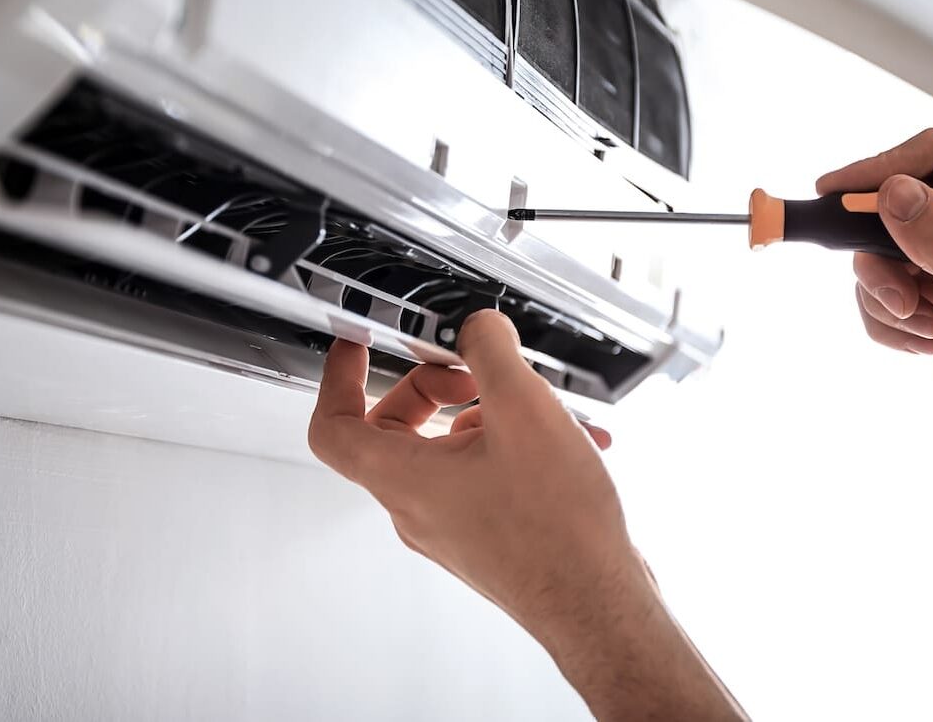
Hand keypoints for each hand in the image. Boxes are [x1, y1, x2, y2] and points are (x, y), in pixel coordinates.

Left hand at [308, 310, 633, 645]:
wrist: (600, 604)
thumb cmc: (558, 531)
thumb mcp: (524, 410)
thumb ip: (490, 351)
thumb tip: (478, 328)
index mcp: (404, 479)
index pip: (332, 427)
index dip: (338, 377)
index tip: (357, 345)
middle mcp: (418, 507)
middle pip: (394, 429)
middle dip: (433, 386)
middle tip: (472, 371)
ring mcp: (451, 525)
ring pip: (446, 449)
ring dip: (485, 414)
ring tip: (536, 408)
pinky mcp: (484, 534)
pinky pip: (479, 474)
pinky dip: (511, 445)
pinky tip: (563, 439)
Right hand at [818, 129, 932, 462]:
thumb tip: (892, 191)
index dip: (880, 169)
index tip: (833, 195)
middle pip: (894, 208)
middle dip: (881, 259)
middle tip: (895, 299)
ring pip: (880, 255)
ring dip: (886, 299)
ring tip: (926, 331)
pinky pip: (880, 292)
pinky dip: (888, 323)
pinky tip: (926, 345)